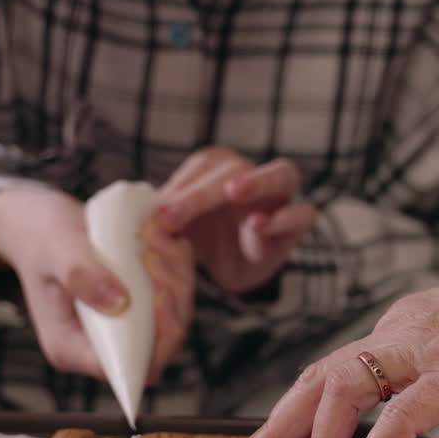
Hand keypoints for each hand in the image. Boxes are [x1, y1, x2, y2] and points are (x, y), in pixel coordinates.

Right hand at [0, 186, 192, 382]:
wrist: (41, 223)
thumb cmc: (42, 237)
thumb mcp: (55, 249)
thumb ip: (81, 275)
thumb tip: (119, 303)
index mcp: (70, 348)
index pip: (124, 370)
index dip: (154, 344)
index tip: (160, 295)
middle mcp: (100, 347)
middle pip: (158, 349)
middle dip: (171, 305)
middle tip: (158, 258)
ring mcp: (122, 329)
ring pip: (173, 323)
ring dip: (176, 282)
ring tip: (158, 242)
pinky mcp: (139, 310)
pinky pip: (174, 302)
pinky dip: (176, 272)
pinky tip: (164, 241)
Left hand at [155, 147, 316, 293]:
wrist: (223, 270)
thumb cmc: (196, 239)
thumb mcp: (174, 228)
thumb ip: (160, 217)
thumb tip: (135, 215)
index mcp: (216, 167)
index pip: (204, 167)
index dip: (182, 189)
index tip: (161, 216)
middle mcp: (250, 173)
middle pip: (236, 168)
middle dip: (204, 191)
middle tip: (176, 212)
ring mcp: (278, 196)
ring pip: (282, 174)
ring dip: (258, 181)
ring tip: (234, 192)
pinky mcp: (295, 224)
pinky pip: (303, 213)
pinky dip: (285, 217)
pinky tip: (260, 226)